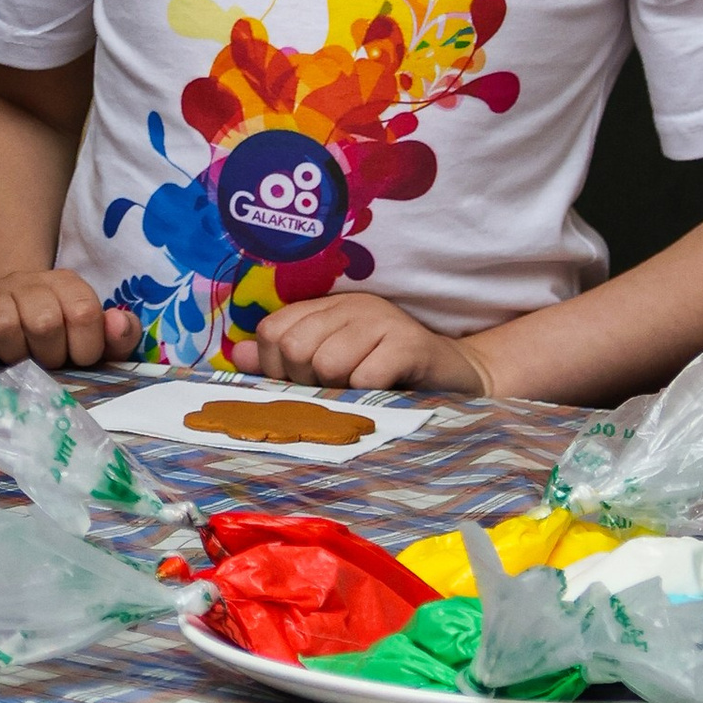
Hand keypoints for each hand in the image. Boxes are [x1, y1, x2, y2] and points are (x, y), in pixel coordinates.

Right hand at [0, 268, 137, 369]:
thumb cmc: (52, 341)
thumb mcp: (91, 340)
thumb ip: (118, 336)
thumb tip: (118, 322)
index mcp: (64, 284)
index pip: (84, 313)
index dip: (84, 349)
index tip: (76, 359)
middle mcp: (25, 281)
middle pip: (44, 322)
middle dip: (48, 357)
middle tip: (43, 363)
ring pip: (4, 327)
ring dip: (14, 358)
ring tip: (16, 362)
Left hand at [240, 292, 492, 395]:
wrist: (461, 379)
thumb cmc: (391, 379)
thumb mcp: (335, 367)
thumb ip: (288, 360)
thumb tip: (241, 356)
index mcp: (330, 307)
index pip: (273, 330)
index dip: (277, 367)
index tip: (303, 385)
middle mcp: (354, 306)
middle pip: (295, 346)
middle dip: (305, 381)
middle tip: (335, 391)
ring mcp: (383, 321)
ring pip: (327, 363)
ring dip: (339, 391)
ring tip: (362, 392)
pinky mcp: (410, 344)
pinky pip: (365, 377)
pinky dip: (368, 396)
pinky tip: (384, 394)